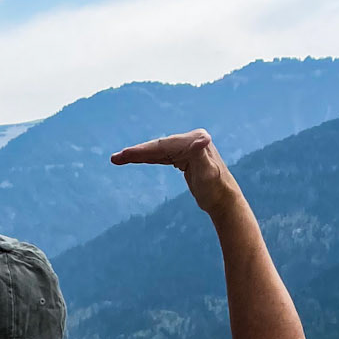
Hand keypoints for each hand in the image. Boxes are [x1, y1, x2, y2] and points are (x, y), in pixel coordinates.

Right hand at [110, 129, 235, 213]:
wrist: (224, 200)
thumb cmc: (215, 189)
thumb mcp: (208, 173)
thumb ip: (202, 154)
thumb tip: (203, 138)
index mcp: (195, 140)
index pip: (162, 146)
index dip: (141, 151)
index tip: (122, 155)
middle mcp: (193, 139)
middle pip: (158, 146)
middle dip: (135, 152)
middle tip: (115, 158)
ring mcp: (189, 147)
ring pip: (158, 151)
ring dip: (138, 155)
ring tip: (118, 159)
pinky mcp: (185, 157)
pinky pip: (163, 156)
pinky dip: (148, 158)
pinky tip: (137, 159)